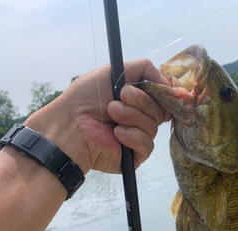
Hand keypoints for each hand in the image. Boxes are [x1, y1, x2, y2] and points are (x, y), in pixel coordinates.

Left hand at [26, 59, 170, 173]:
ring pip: (153, 127)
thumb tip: (166, 82)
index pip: (162, 99)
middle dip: (141, 101)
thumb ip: (142, 68)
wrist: (71, 125)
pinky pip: (147, 145)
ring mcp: (137, 138)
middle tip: (119, 97)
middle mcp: (138, 119)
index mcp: (135, 101)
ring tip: (111, 114)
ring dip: (132, 117)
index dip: (164, 93)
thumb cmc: (85, 98)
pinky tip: (116, 134)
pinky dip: (133, 136)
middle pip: (159, 111)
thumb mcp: (114, 72)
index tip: (161, 87)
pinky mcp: (135, 156)